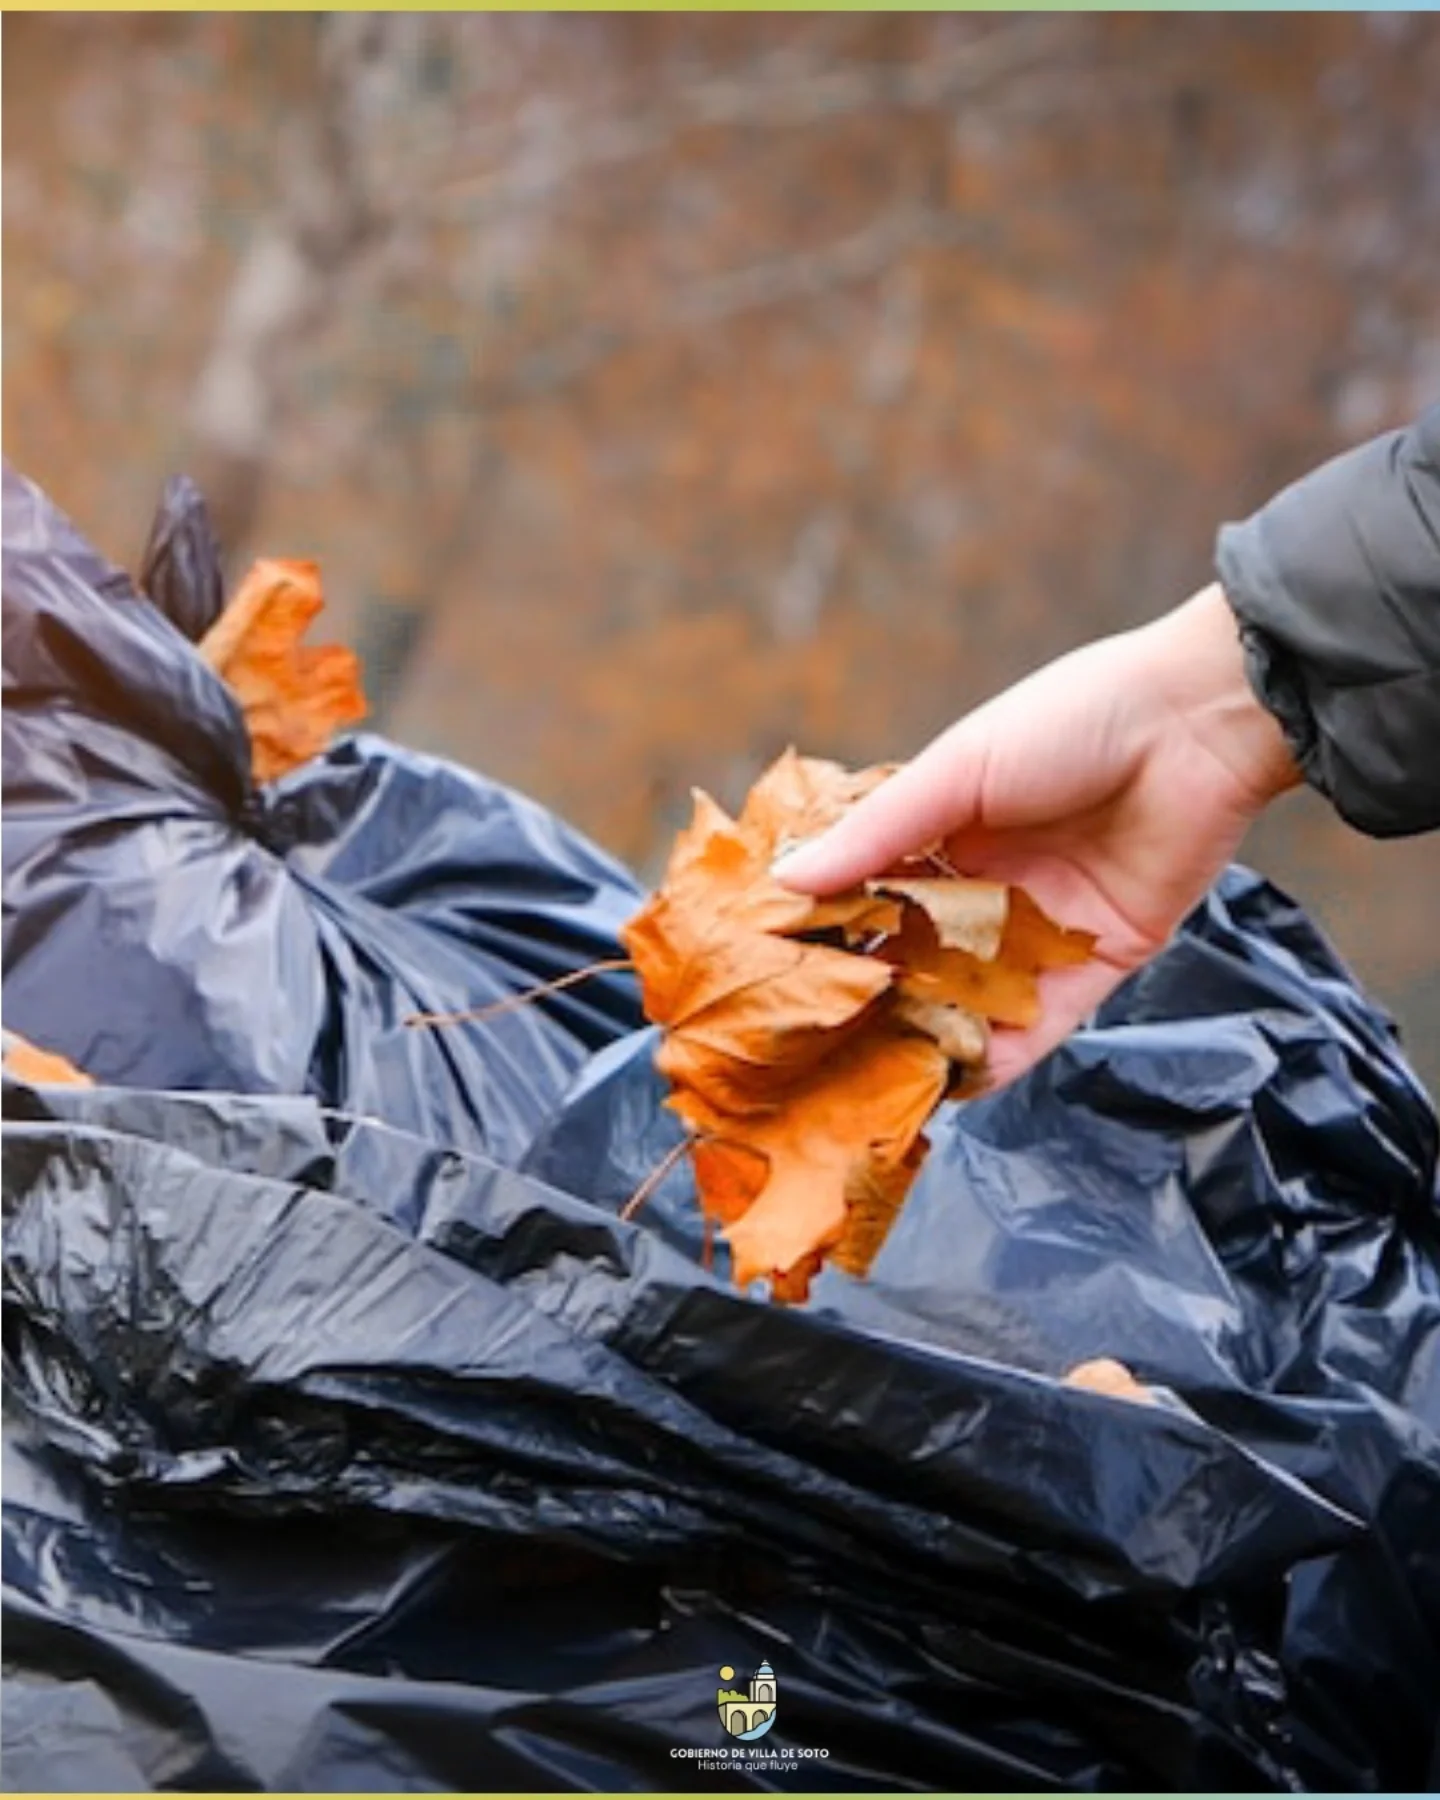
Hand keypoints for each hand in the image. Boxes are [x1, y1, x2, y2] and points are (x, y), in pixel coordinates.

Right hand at [772, 584, 1300, 1087]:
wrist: (1198, 723)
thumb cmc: (1069, 721)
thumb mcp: (956, 771)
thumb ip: (875, 833)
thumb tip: (784, 881)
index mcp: (944, 833)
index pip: (872, 899)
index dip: (830, 939)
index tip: (780, 981)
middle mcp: (987, 887)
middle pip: (919, 960)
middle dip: (875, 1004)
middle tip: (818, 1053)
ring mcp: (1041, 930)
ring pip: (975, 1001)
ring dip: (932, 1039)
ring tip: (874, 1085)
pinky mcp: (1098, 962)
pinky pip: (1042, 1024)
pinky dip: (1003, 1058)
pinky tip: (958, 1087)